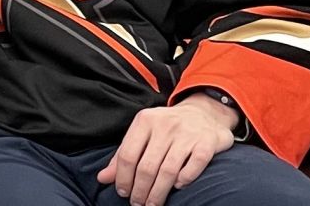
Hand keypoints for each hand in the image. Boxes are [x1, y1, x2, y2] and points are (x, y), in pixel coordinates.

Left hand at [96, 95, 237, 205]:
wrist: (204, 113)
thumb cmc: (166, 128)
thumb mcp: (142, 134)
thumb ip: (123, 155)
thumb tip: (102, 178)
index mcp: (144, 121)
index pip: (128, 155)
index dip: (123, 178)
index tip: (123, 193)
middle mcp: (165, 126)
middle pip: (147, 166)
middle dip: (140, 190)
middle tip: (138, 204)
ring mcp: (187, 134)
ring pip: (168, 170)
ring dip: (158, 192)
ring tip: (152, 204)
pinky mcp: (207, 142)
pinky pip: (195, 165)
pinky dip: (185, 179)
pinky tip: (177, 188)